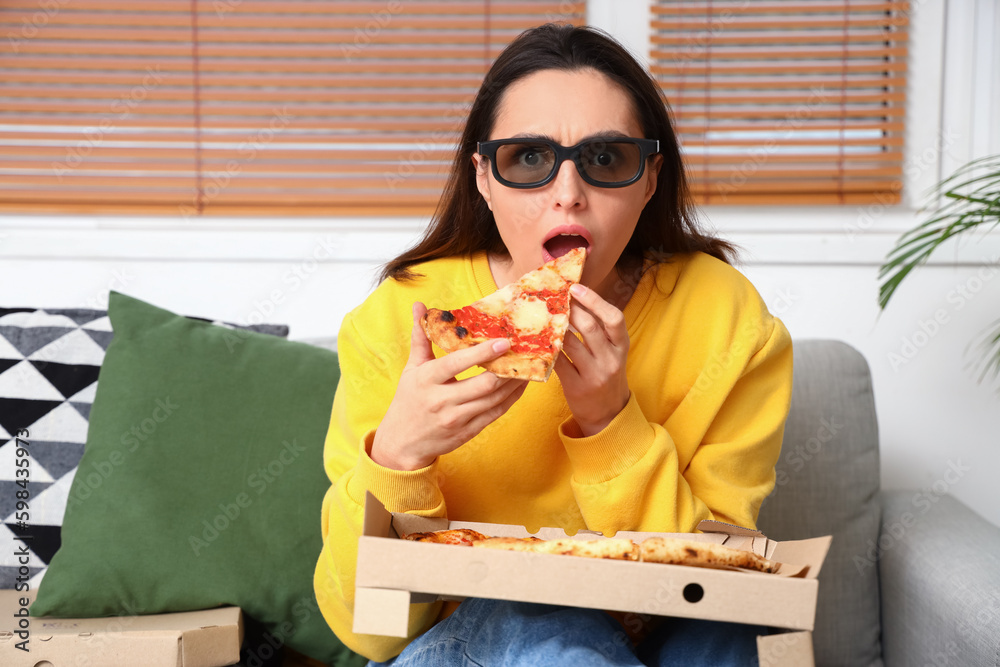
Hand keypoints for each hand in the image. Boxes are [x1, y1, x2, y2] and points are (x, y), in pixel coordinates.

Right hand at [371, 302, 527, 470]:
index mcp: (427, 379)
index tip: (504, 341)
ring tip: (527, 366)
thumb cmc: (409, 399)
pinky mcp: (467, 432)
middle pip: (482, 385)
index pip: (456, 363)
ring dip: (514, 383)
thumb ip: (421, 337)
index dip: (482, 353)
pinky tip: (520, 385)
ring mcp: (456, 419)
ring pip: (493, 400)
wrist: (402, 441)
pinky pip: (495, 414)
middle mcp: (441, 400)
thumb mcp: (412, 368)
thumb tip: (419, 305)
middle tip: (523, 352)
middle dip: (506, 369)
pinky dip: (511, 399)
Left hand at [554, 283, 630, 436]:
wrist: (608, 415)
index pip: (614, 318)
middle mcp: (611, 360)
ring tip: (542, 315)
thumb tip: (574, 301)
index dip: (595, 300)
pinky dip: (547, 349)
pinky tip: (538, 340)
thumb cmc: (606, 376)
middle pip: (590, 327)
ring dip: (555, 327)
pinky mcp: (577, 387)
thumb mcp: (612, 353)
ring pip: (570, 344)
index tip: (576, 288)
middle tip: (553, 299)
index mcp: (621, 347)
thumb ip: (600, 332)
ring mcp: (594, 375)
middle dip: (570, 310)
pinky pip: (558, 363)